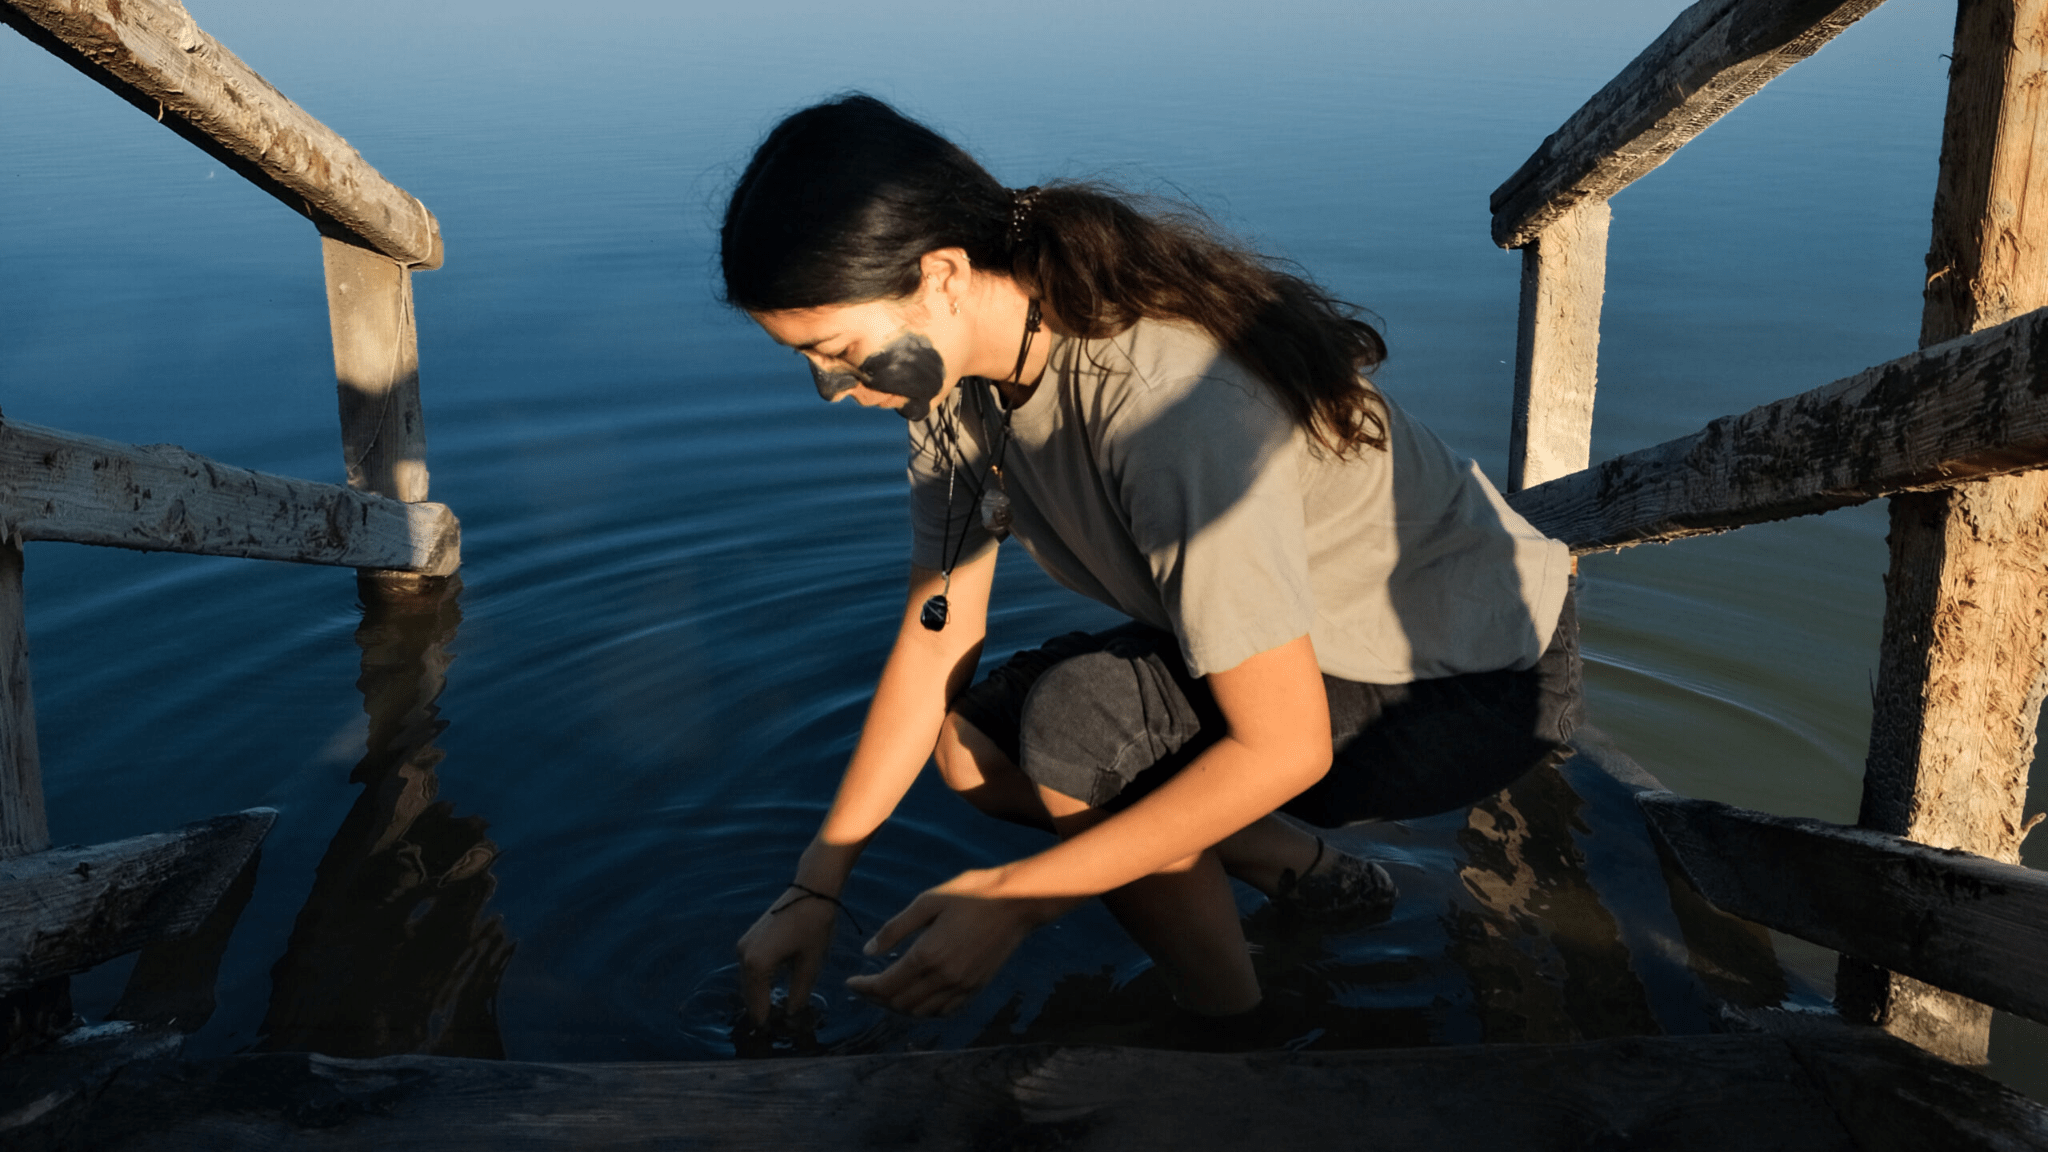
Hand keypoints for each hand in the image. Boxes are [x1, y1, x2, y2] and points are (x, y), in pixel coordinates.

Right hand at [734, 887, 841, 1023]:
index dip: (766, 1024)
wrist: (812, 889)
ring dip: (760, 996)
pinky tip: (774, 989)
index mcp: (756, 965)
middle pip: (750, 995)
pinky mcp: (749, 938)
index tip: (774, 1039)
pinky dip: (760, 981)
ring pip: (749, 982)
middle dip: (762, 1011)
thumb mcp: (810, 964)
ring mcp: (744, 945)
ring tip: (777, 1013)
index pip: (757, 1006)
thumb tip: (791, 1017)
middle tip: (777, 1029)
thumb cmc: (815, 925)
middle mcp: (743, 956)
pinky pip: (751, 968)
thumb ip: (798, 994)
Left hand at [844, 869, 1072, 1017]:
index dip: (863, 987)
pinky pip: (944, 1011)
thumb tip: (868, 952)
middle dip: (876, 998)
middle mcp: (944, 978)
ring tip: (887, 992)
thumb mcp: (927, 901)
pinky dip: (925, 1010)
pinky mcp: (976, 987)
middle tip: (865, 986)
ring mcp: (962, 986)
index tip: (850, 982)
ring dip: (898, 1006)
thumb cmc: (971, 894)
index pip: (885, 985)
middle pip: (899, 1003)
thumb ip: (895, 929)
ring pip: (921, 1012)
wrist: (1017, 902)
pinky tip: (918, 996)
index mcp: (927, 955)